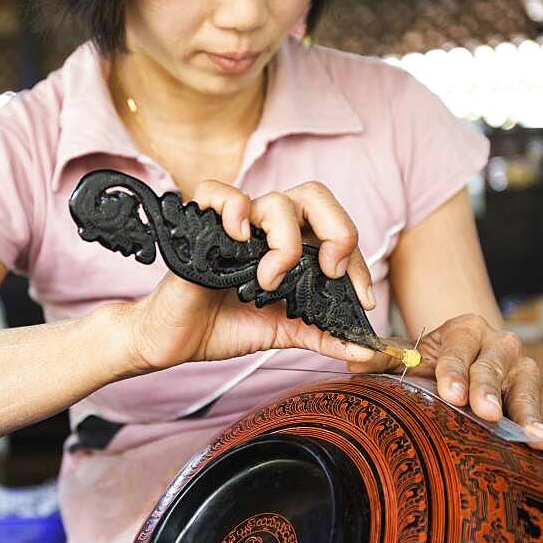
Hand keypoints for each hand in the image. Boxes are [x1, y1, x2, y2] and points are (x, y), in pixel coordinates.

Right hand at [119, 180, 377, 372]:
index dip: (357, 262)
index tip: (361, 300)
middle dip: (337, 229)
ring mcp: (236, 226)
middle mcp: (267, 229)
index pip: (336, 232)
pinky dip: (234, 208)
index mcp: (291, 245)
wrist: (177, 340)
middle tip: (331, 270)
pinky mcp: (201, 226)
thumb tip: (366, 350)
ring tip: (270, 279)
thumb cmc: (225, 326)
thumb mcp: (285, 332)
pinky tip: (239, 238)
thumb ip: (324, 336)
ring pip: (276, 200)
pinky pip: (218, 192)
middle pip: (315, 196)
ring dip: (286, 240)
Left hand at [348, 314, 542, 450]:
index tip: (450, 394)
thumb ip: (383, 358)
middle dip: (489, 389)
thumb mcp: (409, 356)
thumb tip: (352, 360)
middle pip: (494, 366)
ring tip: (535, 437)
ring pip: (528, 387)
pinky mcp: (539, 396)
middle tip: (484, 413)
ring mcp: (522, 370)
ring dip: (531, 412)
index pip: (459, 349)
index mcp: (466, 329)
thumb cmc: (433, 362)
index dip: (454, 371)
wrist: (464, 362)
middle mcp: (499, 344)